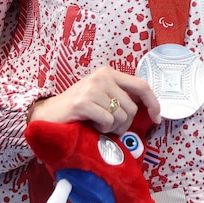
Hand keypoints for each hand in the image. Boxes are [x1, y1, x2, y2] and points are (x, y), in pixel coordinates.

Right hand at [28, 67, 160, 133]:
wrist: (46, 114)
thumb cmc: (77, 108)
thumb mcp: (101, 95)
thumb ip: (120, 96)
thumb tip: (147, 109)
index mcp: (109, 73)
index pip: (141, 86)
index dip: (153, 103)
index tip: (157, 118)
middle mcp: (102, 77)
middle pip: (132, 107)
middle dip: (125, 124)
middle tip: (111, 128)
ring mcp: (92, 89)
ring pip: (121, 116)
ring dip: (112, 128)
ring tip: (98, 125)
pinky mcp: (83, 103)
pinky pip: (107, 121)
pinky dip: (102, 129)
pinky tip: (91, 125)